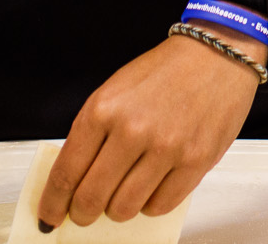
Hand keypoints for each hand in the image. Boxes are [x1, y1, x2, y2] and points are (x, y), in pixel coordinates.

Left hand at [35, 23, 260, 228]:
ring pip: (124, 208)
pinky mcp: (196, 160)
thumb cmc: (165, 71)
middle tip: (85, 213)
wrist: (217, 52)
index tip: (49, 215)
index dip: (53, 203)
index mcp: (104, 109)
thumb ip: (94, 133)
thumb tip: (76, 181)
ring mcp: (166, 147)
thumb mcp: (115, 91)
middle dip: (82, 213)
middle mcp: (132, 130)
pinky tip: (152, 189)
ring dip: (118, 209)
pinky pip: (161, 205)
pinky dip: (151, 205)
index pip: (66, 173)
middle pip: (91, 198)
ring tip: (124, 195)